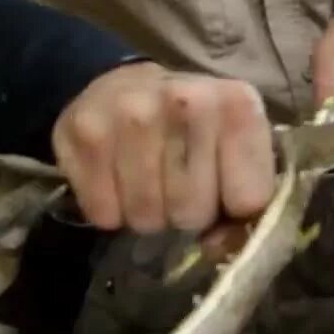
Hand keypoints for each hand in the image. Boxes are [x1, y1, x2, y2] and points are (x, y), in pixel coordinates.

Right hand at [50, 62, 275, 234]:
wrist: (127, 85)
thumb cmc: (192, 124)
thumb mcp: (234, 144)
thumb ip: (245, 194)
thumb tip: (220, 247)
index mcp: (237, 103)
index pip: (248, 199)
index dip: (234, 210)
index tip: (223, 194)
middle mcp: (186, 101)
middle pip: (193, 212)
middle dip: (186, 214)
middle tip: (177, 188)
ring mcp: (132, 113)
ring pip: (147, 217)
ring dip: (147, 215)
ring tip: (148, 184)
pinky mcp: (85, 131)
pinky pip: (103, 213)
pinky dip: (109, 211)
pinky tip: (116, 181)